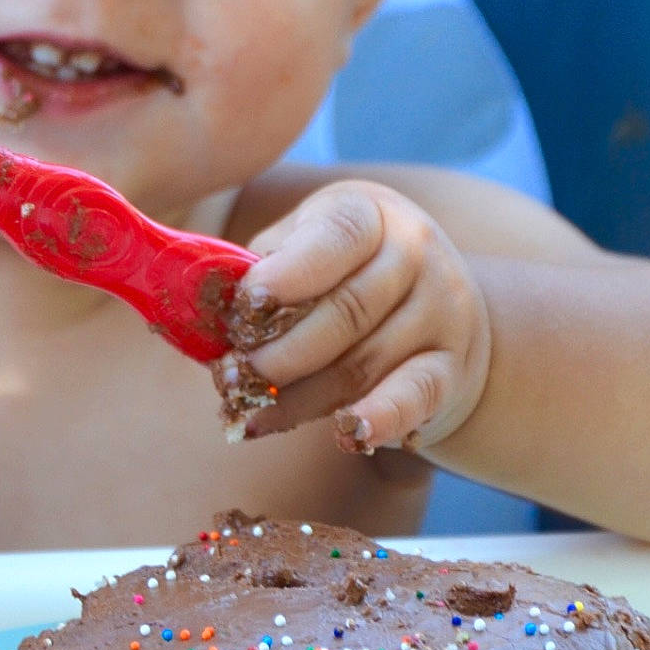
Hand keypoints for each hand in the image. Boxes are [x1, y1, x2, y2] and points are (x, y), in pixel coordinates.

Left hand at [225, 180, 489, 453]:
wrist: (441, 309)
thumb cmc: (343, 275)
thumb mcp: (303, 248)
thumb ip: (257, 270)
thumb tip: (199, 306)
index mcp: (368, 214)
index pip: (334, 237)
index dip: (288, 274)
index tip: (246, 305)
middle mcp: (414, 253)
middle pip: (345, 311)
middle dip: (279, 355)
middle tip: (232, 381)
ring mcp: (442, 310)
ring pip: (364, 363)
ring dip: (301, 399)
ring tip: (253, 417)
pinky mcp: (451, 366)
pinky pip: (414, 396)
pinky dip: (378, 417)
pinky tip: (345, 435)